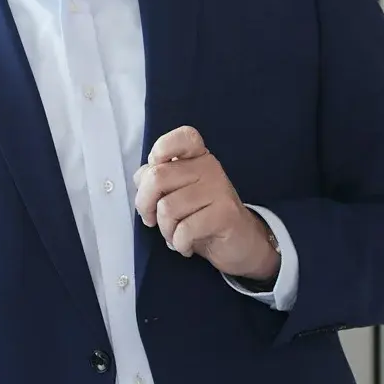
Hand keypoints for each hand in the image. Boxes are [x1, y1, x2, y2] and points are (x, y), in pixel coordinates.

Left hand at [134, 125, 278, 282]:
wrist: (242, 243)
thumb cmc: (204, 218)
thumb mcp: (178, 194)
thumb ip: (158, 180)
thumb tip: (141, 178)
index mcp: (197, 158)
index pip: (182, 137)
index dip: (161, 149)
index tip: (155, 169)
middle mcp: (209, 167)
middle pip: (157, 177)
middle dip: (145, 205)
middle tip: (152, 220)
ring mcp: (219, 189)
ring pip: (167, 208)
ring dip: (165, 230)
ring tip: (176, 235)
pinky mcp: (225, 214)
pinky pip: (184, 229)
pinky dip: (179, 243)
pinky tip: (187, 245)